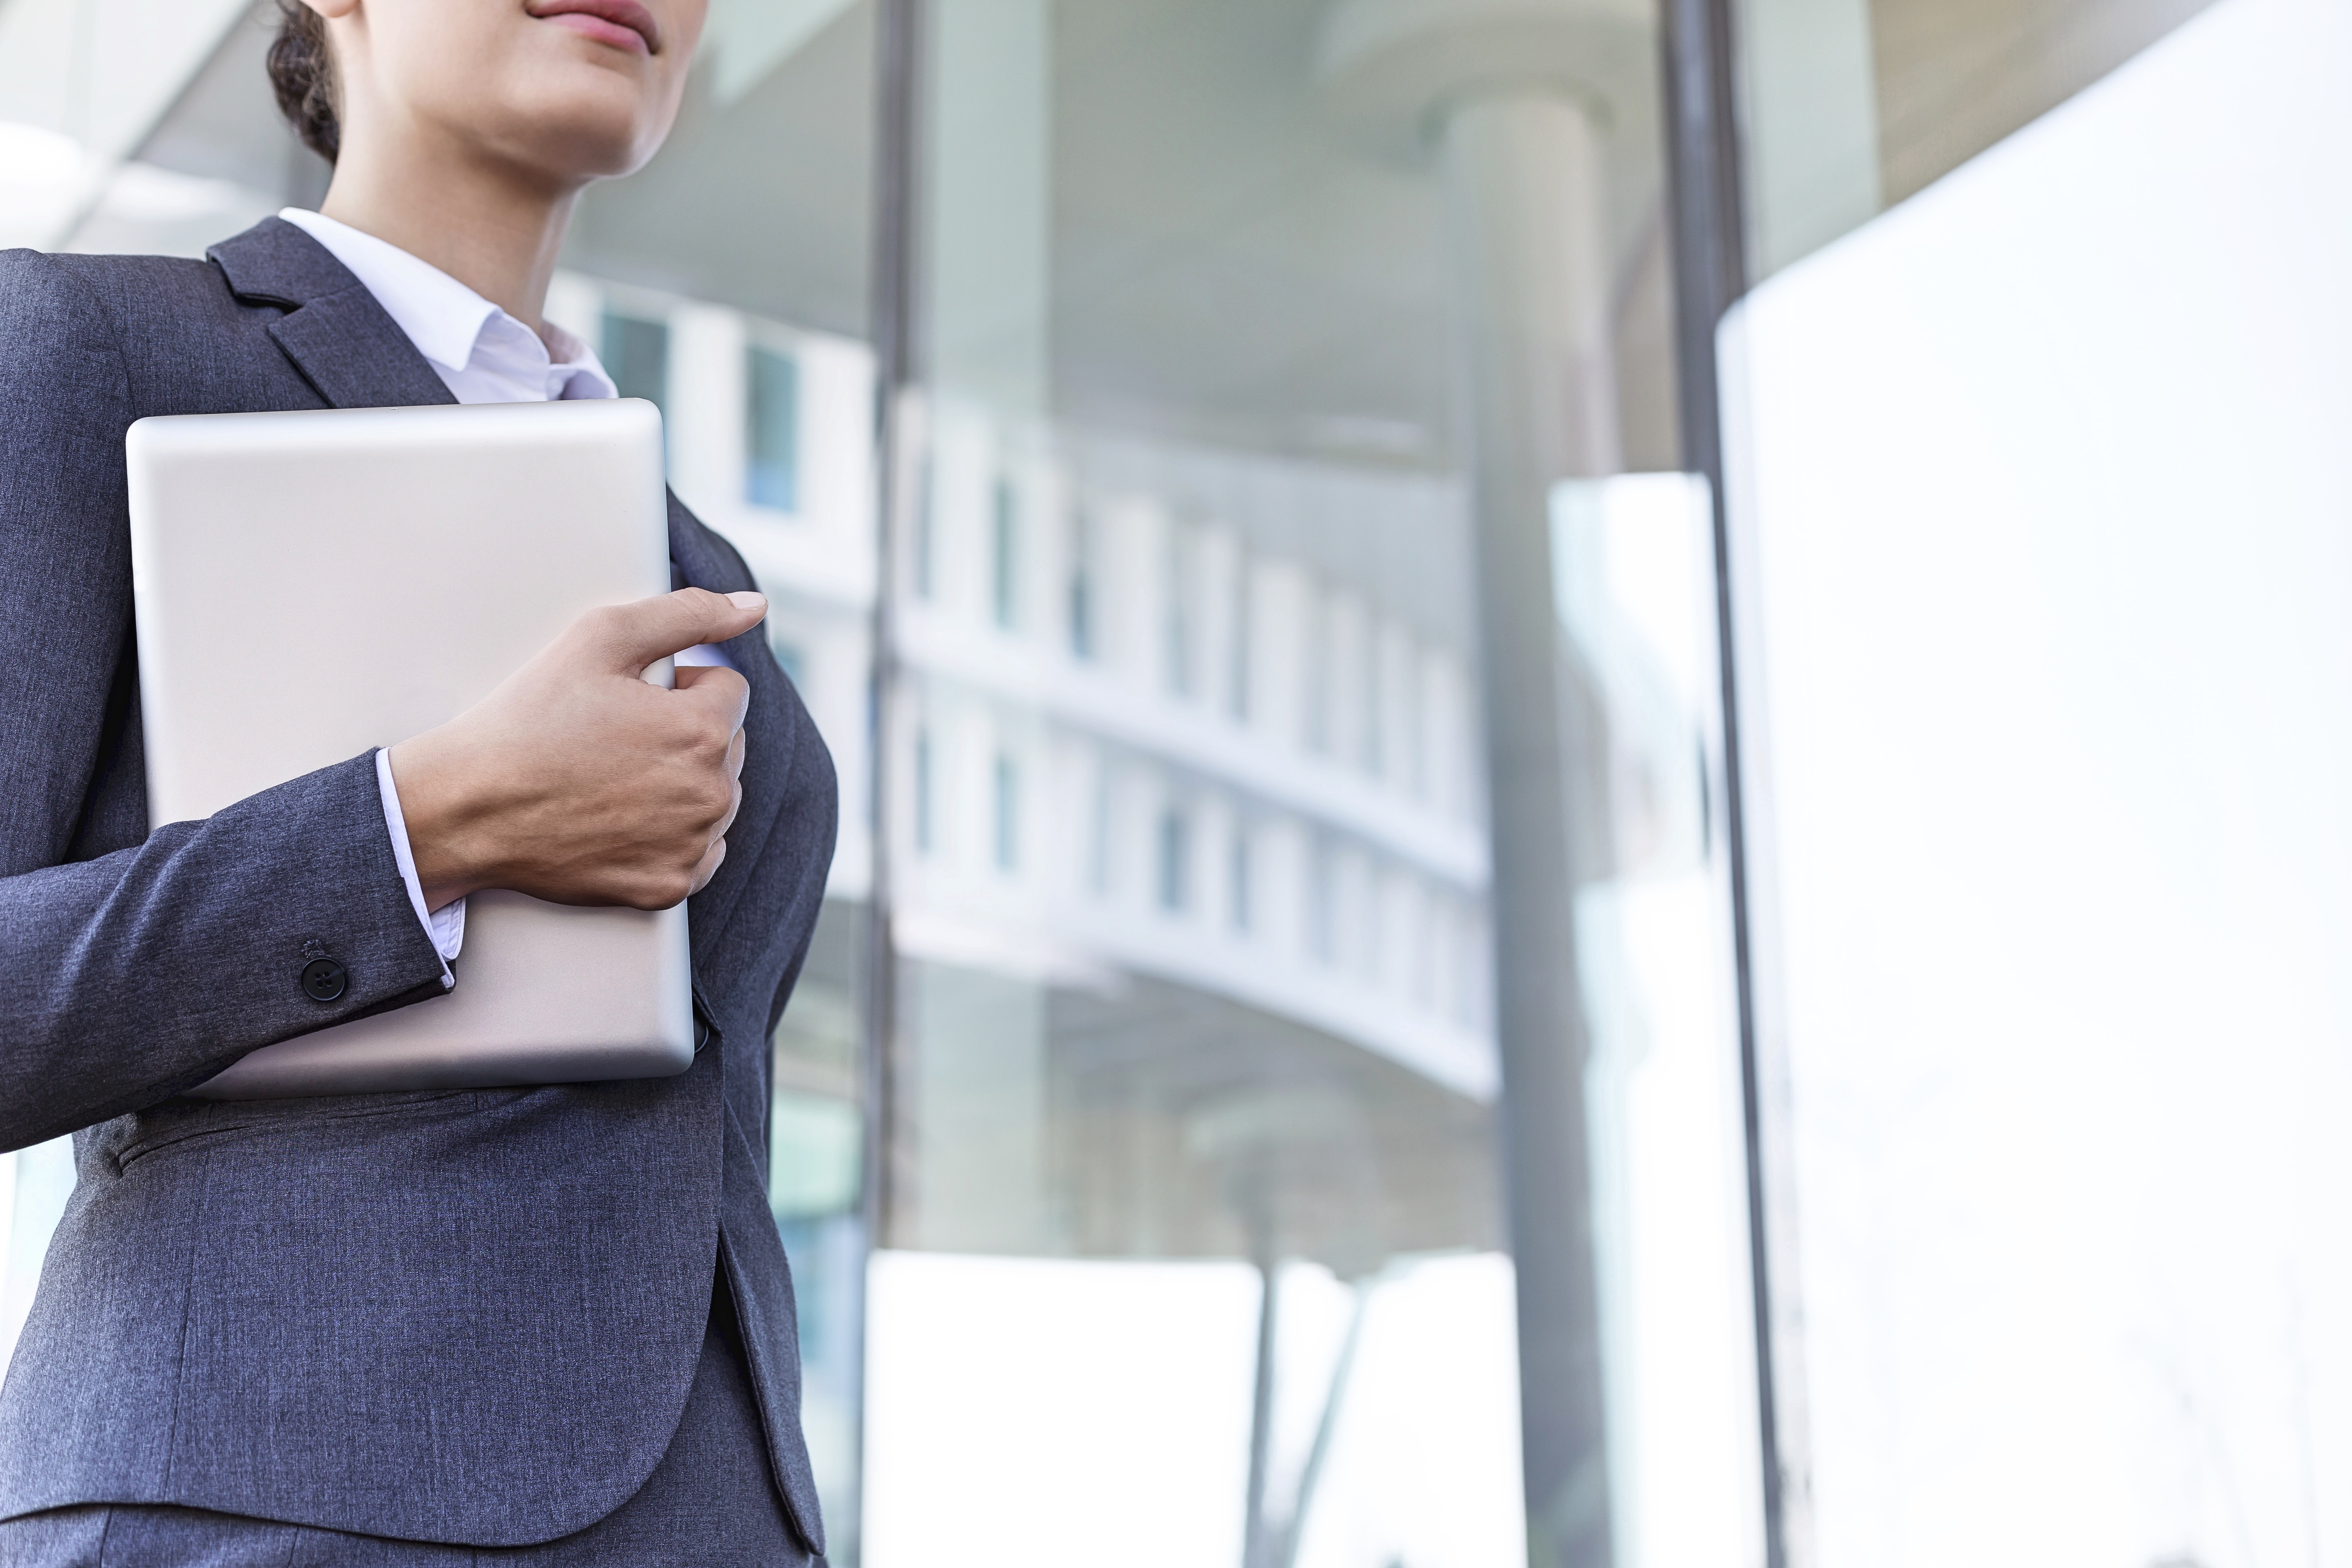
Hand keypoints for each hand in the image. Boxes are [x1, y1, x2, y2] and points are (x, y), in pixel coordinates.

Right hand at [387, 588, 766, 910]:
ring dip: (680, 783)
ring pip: (714, 797)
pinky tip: (620, 820)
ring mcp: (691, 846)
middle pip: (725, 745)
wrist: (468, 808)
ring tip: (612, 778)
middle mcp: (710, 795)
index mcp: (702, 730)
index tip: (630, 698)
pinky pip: (698, 851)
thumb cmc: (528, 721)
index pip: (728, 689)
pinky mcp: (669, 886)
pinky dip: (669, 835)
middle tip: (614, 738)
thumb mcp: (601, 637)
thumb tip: (754, 606)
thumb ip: (688, 613)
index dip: (680, 685)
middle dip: (684, 733)